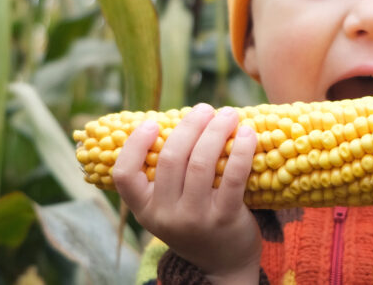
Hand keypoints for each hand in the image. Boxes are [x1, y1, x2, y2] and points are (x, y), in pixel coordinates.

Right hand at [111, 104, 260, 283]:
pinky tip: (249, 133)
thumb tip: (177, 122)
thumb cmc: (197, 222)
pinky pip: (233, 177)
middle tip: (205, 108)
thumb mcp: (170, 207)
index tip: (152, 122)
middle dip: (189, 126)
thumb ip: (167, 176)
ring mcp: (195, 218)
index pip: (124, 176)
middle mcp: (165, 215)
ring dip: (216, 131)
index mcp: (145, 209)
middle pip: (171, 160)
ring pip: (201, 164)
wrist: (225, 264)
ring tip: (228, 114)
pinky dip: (242, 150)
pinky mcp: (225, 218)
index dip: (134, 145)